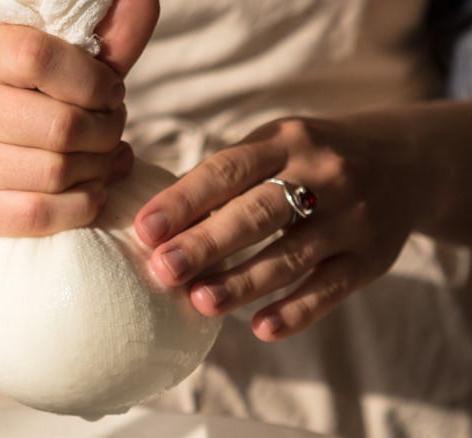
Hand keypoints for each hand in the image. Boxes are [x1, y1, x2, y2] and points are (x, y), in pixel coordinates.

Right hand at [0, 0, 158, 249]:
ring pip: (54, 173)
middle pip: (59, 126)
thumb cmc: (31, 110)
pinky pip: (40, 214)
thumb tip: (143, 1)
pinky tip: (88, 192)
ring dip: (96, 170)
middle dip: (106, 133)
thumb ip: (107, 41)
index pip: (38, 57)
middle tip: (111, 132)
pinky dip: (80, 206)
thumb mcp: (67, 70)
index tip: (110, 93)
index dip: (93, 81)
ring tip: (101, 161)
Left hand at [135, 115, 433, 340]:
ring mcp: (351, 218)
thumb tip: (160, 225)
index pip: (227, 170)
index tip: (146, 229)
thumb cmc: (311, 159)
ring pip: (290, 257)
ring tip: (199, 302)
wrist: (405, 162)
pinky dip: (296, 311)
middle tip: (164, 269)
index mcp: (286, 141)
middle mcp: (322, 174)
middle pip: (256, 214)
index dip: (184, 201)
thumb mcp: (276, 146)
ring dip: (242, 282)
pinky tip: (261, 328)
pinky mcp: (371, 258)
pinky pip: (330, 289)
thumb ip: (226, 178)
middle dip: (206, 244)